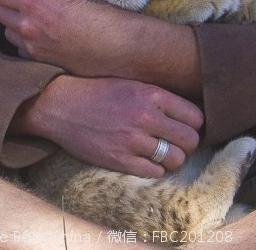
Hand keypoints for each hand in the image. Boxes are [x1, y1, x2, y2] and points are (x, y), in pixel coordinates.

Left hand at [0, 0, 201, 97]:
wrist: (122, 47)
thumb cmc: (104, 14)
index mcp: (35, 2)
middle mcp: (28, 26)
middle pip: (0, 13)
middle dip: (11, 7)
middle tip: (29, 4)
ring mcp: (33, 48)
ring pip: (9, 34)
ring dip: (17, 27)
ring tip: (38, 23)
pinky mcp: (42, 63)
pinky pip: (22, 52)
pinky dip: (27, 45)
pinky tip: (46, 40)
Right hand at [11, 75, 203, 177]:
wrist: (60, 105)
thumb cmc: (96, 91)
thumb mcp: (130, 84)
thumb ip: (158, 97)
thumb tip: (185, 113)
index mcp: (151, 94)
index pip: (195, 116)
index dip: (194, 124)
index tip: (187, 126)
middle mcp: (146, 117)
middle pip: (190, 140)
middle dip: (187, 143)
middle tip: (177, 142)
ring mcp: (133, 141)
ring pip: (175, 159)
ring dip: (172, 158)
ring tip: (162, 153)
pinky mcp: (120, 160)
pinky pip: (154, 172)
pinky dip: (155, 168)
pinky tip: (146, 159)